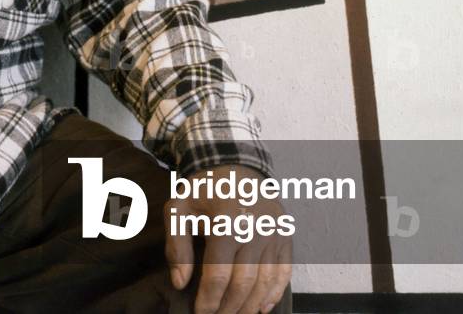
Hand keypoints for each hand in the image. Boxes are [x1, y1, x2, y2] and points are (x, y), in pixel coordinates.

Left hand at [164, 164, 291, 313]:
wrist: (236, 163)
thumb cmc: (204, 188)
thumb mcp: (180, 207)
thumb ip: (177, 245)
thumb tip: (180, 283)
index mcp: (227, 221)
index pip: (219, 274)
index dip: (209, 299)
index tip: (200, 313)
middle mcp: (256, 229)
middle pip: (244, 284)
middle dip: (228, 307)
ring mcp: (274, 233)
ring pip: (264, 283)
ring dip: (249, 306)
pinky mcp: (285, 236)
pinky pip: (283, 273)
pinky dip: (273, 295)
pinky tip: (260, 308)